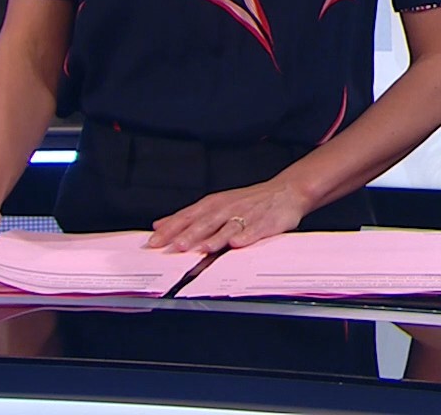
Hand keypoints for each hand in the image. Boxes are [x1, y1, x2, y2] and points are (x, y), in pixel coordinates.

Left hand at [147, 179, 311, 252]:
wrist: (286, 191)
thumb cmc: (248, 201)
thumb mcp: (215, 204)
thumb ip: (188, 216)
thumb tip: (159, 224)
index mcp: (213, 204)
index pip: (187, 216)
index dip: (171, 229)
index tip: (154, 242)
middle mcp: (227, 208)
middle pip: (205, 222)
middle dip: (190, 234)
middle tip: (175, 247)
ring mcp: (247, 215)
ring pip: (228, 226)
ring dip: (215, 237)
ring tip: (203, 248)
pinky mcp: (266, 223)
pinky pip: (255, 230)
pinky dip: (246, 237)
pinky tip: (237, 244)